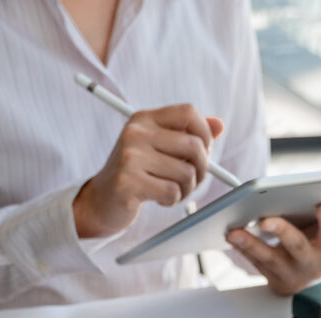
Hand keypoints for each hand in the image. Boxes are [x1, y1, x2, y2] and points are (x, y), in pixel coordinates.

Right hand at [73, 104, 224, 237]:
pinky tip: (159, 199)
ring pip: (186, 173)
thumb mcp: (159, 148)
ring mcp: (130, 156)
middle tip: (192, 180)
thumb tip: (219, 125)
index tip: (203, 152)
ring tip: (172, 191)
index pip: (189, 113)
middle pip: (194, 145)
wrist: (101, 201)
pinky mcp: (128, 181)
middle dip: (201, 169)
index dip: (205, 134)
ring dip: (186, 189)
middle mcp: (136, 132)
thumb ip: (188, 135)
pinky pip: (171, 191)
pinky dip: (172, 200)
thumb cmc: (136, 173)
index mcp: (144, 119)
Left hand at [226, 202, 320, 295]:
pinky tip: (230, 236)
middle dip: (281, 231)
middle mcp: (311, 264)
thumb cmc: (320, 249)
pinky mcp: (273, 280)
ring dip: (250, 244)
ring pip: (270, 258)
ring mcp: (291, 275)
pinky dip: (242, 249)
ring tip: (234, 232)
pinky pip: (255, 263)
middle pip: (297, 245)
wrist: (312, 284)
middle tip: (265, 219)